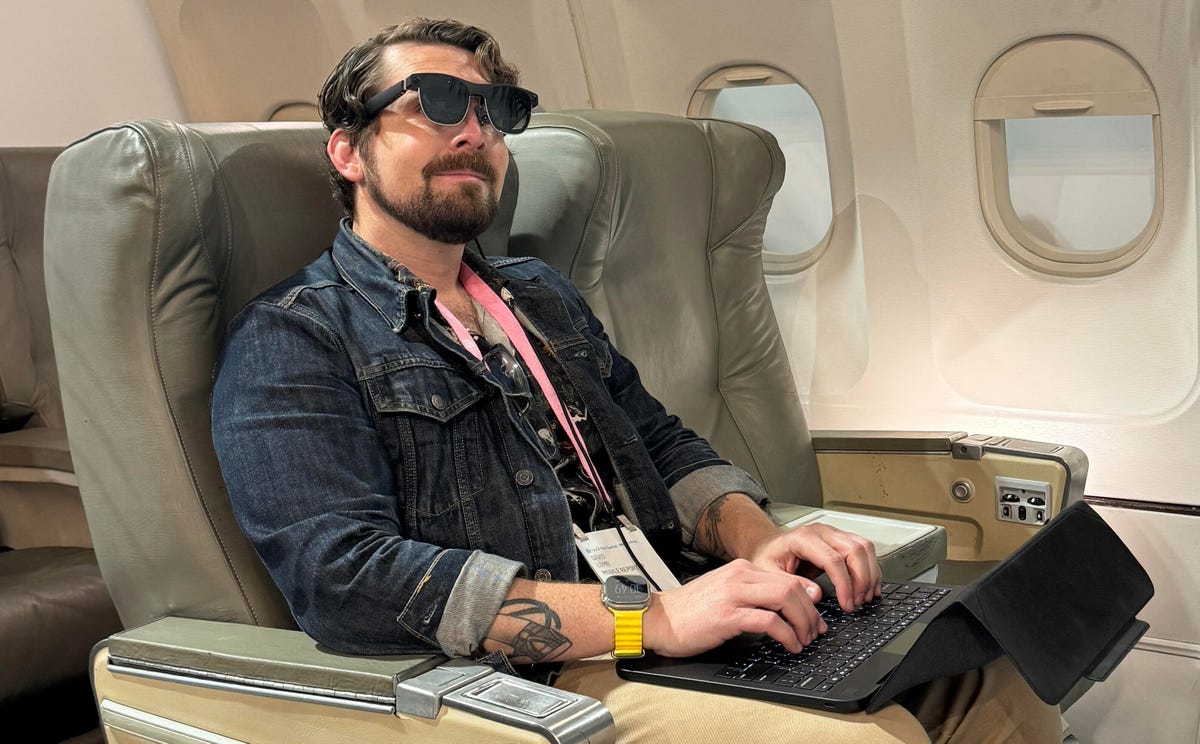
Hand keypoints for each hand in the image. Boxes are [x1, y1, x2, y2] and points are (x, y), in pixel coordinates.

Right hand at [642, 559, 826, 656]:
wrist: (657, 619)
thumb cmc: (688, 612)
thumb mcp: (724, 593)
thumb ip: (750, 594)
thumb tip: (780, 608)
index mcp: (740, 569)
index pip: (786, 577)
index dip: (807, 599)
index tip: (815, 616)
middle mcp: (739, 576)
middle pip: (791, 586)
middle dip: (810, 612)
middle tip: (815, 631)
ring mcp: (733, 594)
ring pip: (785, 599)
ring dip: (802, 623)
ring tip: (805, 640)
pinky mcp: (727, 615)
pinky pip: (769, 621)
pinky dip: (787, 635)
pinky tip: (790, 645)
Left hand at [748, 522, 881, 612]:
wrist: (766, 546)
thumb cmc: (767, 558)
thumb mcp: (769, 574)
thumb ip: (792, 584)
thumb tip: (816, 594)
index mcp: (803, 538)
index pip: (833, 559)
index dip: (844, 584)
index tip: (847, 604)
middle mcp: (821, 531)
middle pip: (854, 550)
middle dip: (861, 580)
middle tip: (857, 602)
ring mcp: (832, 533)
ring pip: (864, 547)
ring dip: (870, 574)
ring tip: (864, 597)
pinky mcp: (839, 539)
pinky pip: (863, 550)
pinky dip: (870, 569)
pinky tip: (868, 586)